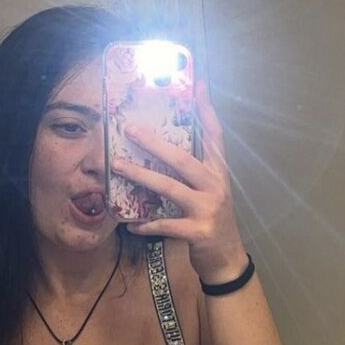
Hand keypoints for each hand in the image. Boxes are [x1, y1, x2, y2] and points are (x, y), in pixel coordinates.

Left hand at [111, 80, 248, 282]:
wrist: (227, 259)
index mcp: (218, 173)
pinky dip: (146, 224)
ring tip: (117, 166)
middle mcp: (215, 186)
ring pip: (170, 188)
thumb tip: (164, 151)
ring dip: (140, 176)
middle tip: (129, 128)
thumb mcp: (210, 192)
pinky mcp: (198, 232)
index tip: (197, 84)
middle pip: (183, 159)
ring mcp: (208, 209)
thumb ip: (194, 172)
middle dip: (154, 143)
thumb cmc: (212, 221)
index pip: (215, 136)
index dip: (206, 110)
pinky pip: (165, 225)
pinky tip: (130, 223)